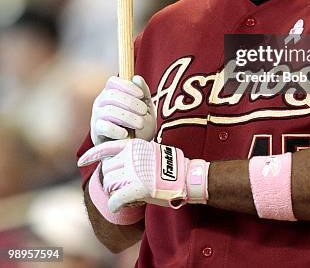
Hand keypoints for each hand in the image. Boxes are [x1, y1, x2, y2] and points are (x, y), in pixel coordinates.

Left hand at [77, 139, 208, 211]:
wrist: (186, 176)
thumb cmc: (170, 166)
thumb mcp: (150, 151)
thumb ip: (134, 153)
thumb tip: (119, 159)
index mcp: (134, 145)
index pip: (106, 147)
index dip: (91, 155)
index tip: (80, 161)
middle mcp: (131, 156)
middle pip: (107, 170)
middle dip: (112, 181)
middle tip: (125, 187)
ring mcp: (134, 171)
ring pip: (110, 184)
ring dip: (115, 192)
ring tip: (128, 195)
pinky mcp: (137, 187)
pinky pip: (115, 199)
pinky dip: (115, 205)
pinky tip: (118, 206)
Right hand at [90, 76, 155, 144]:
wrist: (135, 148)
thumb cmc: (139, 124)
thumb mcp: (146, 106)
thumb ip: (143, 91)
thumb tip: (137, 78)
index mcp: (112, 92)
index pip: (113, 81)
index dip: (127, 86)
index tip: (141, 95)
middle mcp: (101, 102)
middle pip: (111, 95)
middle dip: (130, 103)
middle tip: (144, 112)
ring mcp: (96, 116)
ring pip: (109, 111)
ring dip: (128, 117)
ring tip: (140, 124)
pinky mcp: (96, 132)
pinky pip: (104, 127)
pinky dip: (117, 130)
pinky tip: (126, 134)